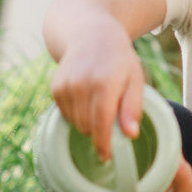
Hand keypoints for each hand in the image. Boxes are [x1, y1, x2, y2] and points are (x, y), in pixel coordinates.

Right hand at [49, 19, 144, 160]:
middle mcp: (82, 85)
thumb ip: (133, 107)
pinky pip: (65, 114)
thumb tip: (131, 134)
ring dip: (87, 123)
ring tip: (99, 104)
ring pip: (75, 123)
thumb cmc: (119, 60)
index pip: (102, 124)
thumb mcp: (135, 79)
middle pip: (88, 127)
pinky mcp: (55, 88)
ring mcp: (66, 86)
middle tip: (110, 121)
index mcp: (105, 83)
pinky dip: (76, 113)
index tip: (107, 157)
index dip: (104, 144)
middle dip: (99, 131)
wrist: (91, 34)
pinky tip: (86, 98)